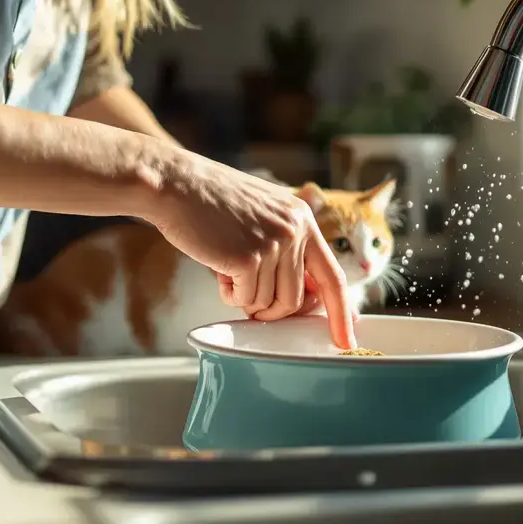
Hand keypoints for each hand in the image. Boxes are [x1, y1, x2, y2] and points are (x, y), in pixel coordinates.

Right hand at [145, 148, 356, 348]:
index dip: (340, 311)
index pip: (333, 275)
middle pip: (296, 299)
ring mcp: (273, 244)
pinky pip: (244, 300)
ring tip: (228, 269)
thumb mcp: (264, 214)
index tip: (345, 338)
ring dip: (245, 298)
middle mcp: (295, 231)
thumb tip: (303, 297)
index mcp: (303, 219)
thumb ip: (287, 248)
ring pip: (269, 304)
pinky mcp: (248, 258)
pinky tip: (217, 268)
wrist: (177, 184)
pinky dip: (228, 293)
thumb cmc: (213, 203)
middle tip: (246, 295)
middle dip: (271, 310)